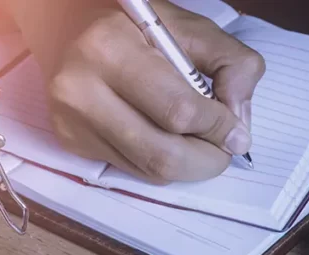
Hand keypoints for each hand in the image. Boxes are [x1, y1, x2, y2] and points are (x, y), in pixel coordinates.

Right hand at [7, 0, 263, 182]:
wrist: (74, 29)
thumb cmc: (140, 30)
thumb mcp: (193, 31)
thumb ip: (233, 67)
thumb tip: (237, 130)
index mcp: (110, 48)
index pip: (179, 111)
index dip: (218, 128)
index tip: (236, 131)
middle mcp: (80, 89)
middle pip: (163, 155)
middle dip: (207, 160)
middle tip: (224, 150)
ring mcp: (71, 121)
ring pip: (150, 170)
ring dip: (187, 166)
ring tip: (200, 144)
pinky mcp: (70, 142)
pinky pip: (132, 171)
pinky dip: (160, 163)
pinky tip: (165, 138)